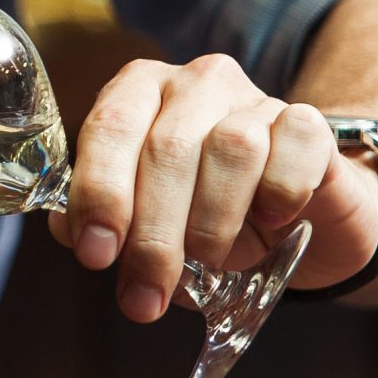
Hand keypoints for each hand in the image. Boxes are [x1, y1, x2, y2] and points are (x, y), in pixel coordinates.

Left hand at [43, 55, 377, 321]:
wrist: (300, 220)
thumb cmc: (207, 217)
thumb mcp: (146, 225)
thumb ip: (102, 219)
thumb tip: (67, 230)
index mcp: (139, 92)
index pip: (109, 127)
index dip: (99, 194)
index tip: (96, 255)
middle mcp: (195, 83)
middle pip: (167, 147)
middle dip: (153, 232)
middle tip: (147, 294)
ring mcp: (256, 98)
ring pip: (231, 148)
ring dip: (213, 220)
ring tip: (209, 259)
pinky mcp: (310, 124)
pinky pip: (295, 149)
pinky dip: (279, 193)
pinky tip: (271, 220)